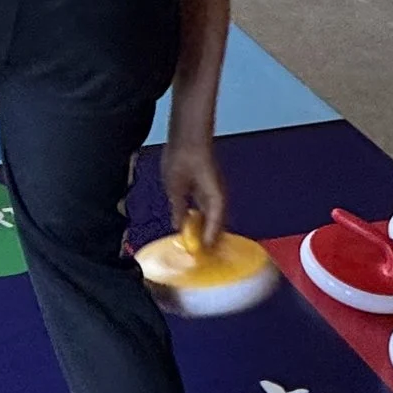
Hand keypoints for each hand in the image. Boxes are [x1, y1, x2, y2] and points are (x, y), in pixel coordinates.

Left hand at [162, 124, 226, 243]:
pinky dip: (202, 220)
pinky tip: (191, 225)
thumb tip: (179, 225)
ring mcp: (214, 192)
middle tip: (199, 255)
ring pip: (213, 218)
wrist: (188, 136)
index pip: (215, 228)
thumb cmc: (183, 158)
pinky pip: (207, 210)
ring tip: (195, 244)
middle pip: (217, 225)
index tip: (201, 255)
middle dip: (210, 240)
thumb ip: (178, 207)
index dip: (208, 243)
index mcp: (215, 199)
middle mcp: (218, 197)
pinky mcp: (207, 187)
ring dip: (206, 230)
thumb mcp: (175, 186)